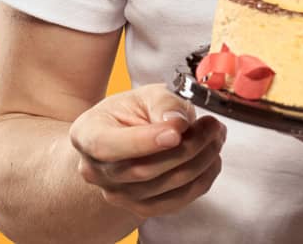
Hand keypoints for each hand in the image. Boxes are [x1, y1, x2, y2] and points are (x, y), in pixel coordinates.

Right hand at [68, 82, 227, 218]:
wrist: (126, 137)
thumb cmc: (132, 113)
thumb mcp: (144, 95)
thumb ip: (162, 103)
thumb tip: (177, 122)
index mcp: (86, 135)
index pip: (107, 146)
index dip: (143, 142)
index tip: (176, 132)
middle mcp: (95, 170)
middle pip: (141, 170)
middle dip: (185, 148)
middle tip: (212, 126)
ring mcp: (117, 194)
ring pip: (162, 188)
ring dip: (198, 163)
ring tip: (216, 136)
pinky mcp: (140, 207)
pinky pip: (175, 202)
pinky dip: (200, 181)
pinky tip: (211, 159)